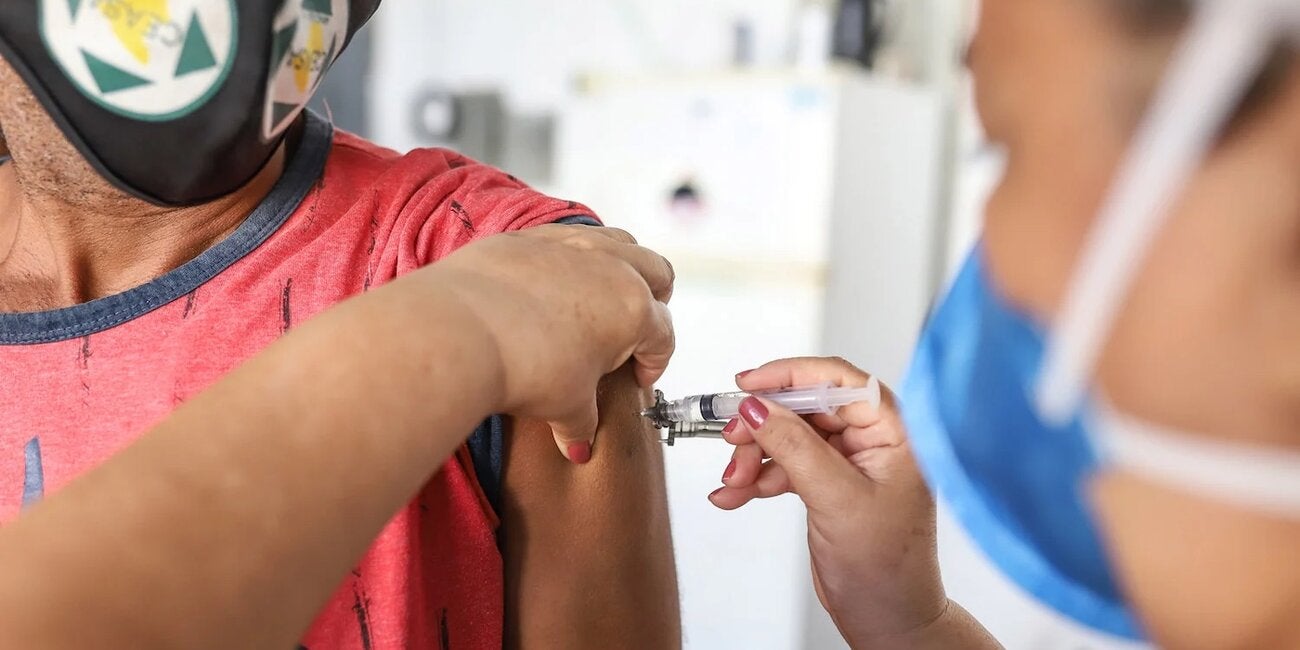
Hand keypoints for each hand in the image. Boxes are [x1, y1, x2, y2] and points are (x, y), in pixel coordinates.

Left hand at [426, 225, 674, 460]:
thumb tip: (579, 443)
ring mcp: (569, 244)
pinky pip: (563, 238)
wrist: (460, 331)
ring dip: (619, 266)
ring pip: (616, 241)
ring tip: (601, 296)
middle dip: (653, 300)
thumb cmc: (522, 364)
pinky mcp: (528, 237)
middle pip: (655, 273)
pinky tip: (550, 285)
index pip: (662, 335)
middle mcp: (610, 266)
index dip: (654, 362)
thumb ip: (581, 423)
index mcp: (633, 309)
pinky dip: (569, 258)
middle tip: (633, 329)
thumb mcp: (564, 406)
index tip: (637, 377)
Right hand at [709, 357, 948, 646]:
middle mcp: (872, 440)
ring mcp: (847, 462)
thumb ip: (795, 447)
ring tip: (733, 482)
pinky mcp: (826, 483)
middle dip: (763, 426)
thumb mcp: (837, 499)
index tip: (749, 384)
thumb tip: (759, 406)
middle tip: (733, 440)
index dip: (790, 375)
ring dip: (753, 457)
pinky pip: (783, 465)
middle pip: (804, 408)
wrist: (887, 619)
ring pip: (787, 436)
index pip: (839, 380)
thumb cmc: (889, 568)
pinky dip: (757, 478)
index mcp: (893, 431)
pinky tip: (735, 494)